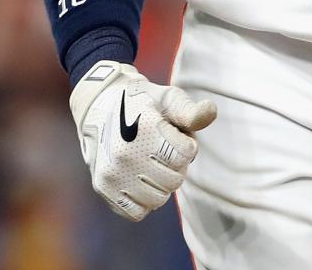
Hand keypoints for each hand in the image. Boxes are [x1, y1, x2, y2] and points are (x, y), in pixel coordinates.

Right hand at [69, 60, 216, 220]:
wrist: (101, 106)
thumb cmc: (145, 102)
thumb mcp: (169, 98)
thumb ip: (190, 111)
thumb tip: (211, 112)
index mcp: (146, 128)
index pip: (186, 154)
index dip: (186, 146)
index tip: (175, 135)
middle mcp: (126, 153)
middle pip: (174, 181)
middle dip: (176, 167)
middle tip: (163, 151)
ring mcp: (113, 173)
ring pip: (157, 200)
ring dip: (161, 185)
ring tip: (151, 163)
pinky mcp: (103, 187)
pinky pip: (137, 212)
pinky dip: (144, 201)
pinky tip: (140, 180)